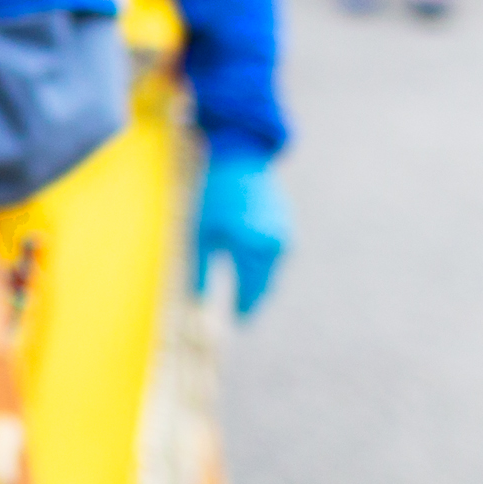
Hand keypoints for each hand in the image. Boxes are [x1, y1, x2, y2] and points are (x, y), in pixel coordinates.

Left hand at [194, 151, 288, 315]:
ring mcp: (284, 235)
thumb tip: (194, 306)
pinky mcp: (287, 227)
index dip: (243, 310)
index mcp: (251, 247)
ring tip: (245, 294)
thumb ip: (200, 272)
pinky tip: (251, 267)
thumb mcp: (201, 235)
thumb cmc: (213, 196)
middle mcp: (273, 244)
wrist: (240, 158)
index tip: (236, 325)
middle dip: (252, 300)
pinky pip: (275, 256)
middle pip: (265, 285)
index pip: (250, 291)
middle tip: (240, 316)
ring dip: (258, 283)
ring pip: (271, 271)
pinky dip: (264, 265)